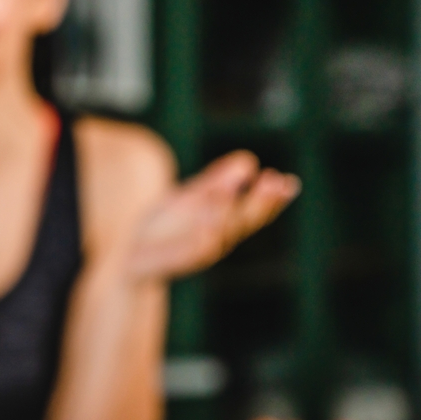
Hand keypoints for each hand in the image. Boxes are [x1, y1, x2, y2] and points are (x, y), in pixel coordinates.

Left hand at [129, 150, 300, 279]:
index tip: (288, 182)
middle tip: (274, 182)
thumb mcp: (190, 198)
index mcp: (223, 222)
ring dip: (230, 212)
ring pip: (221, 232)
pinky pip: (194, 247)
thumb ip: (215, 181)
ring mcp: (197, 249)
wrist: (131, 254)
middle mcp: (216, 237)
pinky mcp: (177, 258)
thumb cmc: (164, 226)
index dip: (273, 199)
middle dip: (261, 202)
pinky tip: (210, 218)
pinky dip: (204, 233)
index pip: (254, 210)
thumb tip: (247, 161)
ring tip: (235, 189)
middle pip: (244, 221)